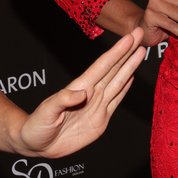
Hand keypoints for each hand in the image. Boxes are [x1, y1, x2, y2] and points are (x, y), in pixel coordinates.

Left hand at [17, 28, 145, 157]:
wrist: (36, 145)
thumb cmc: (36, 126)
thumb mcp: (46, 112)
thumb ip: (62, 100)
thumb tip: (82, 93)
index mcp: (80, 87)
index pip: (103, 66)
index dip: (117, 52)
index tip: (129, 38)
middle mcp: (91, 92)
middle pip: (114, 68)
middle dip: (128, 51)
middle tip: (140, 33)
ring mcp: (97, 105)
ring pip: (118, 81)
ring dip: (130, 66)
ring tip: (141, 50)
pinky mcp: (101, 119)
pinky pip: (116, 100)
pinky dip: (125, 87)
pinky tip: (132, 76)